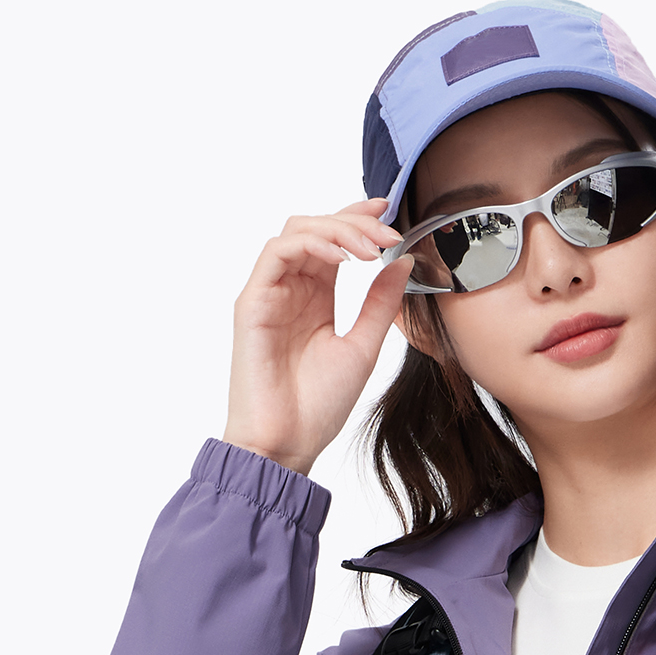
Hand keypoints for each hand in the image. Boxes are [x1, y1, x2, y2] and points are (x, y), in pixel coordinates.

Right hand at [222, 200, 411, 474]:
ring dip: (337, 229)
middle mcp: (291, 289)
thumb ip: (380, 304)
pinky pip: (278, 253)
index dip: (357, 218)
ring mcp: (270, 293)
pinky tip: (342, 256)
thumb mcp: (363, 347)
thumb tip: (403, 261)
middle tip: (389, 233)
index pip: (334, 241)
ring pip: (297, 232)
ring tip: (371, 247)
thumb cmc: (319, 406)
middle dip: (355, 222)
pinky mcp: (253, 302)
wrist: (287, 444)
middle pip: (316, 228)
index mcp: (315, 297)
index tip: (388, 210)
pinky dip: (312, 244)